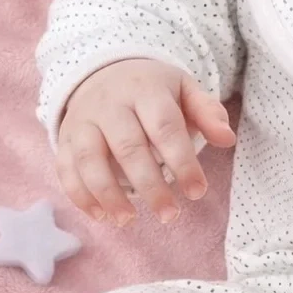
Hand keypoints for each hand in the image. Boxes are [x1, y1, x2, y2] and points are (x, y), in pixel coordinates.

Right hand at [56, 58, 235, 226]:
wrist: (103, 71)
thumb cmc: (153, 90)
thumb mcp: (184, 90)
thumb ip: (207, 113)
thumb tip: (227, 139)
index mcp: (145, 89)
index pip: (165, 128)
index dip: (182, 161)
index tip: (197, 192)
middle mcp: (110, 104)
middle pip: (128, 148)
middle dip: (150, 185)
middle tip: (170, 215)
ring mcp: (82, 121)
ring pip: (90, 159)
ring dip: (108, 194)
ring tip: (129, 220)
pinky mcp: (65, 138)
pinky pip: (66, 168)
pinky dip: (80, 196)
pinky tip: (102, 216)